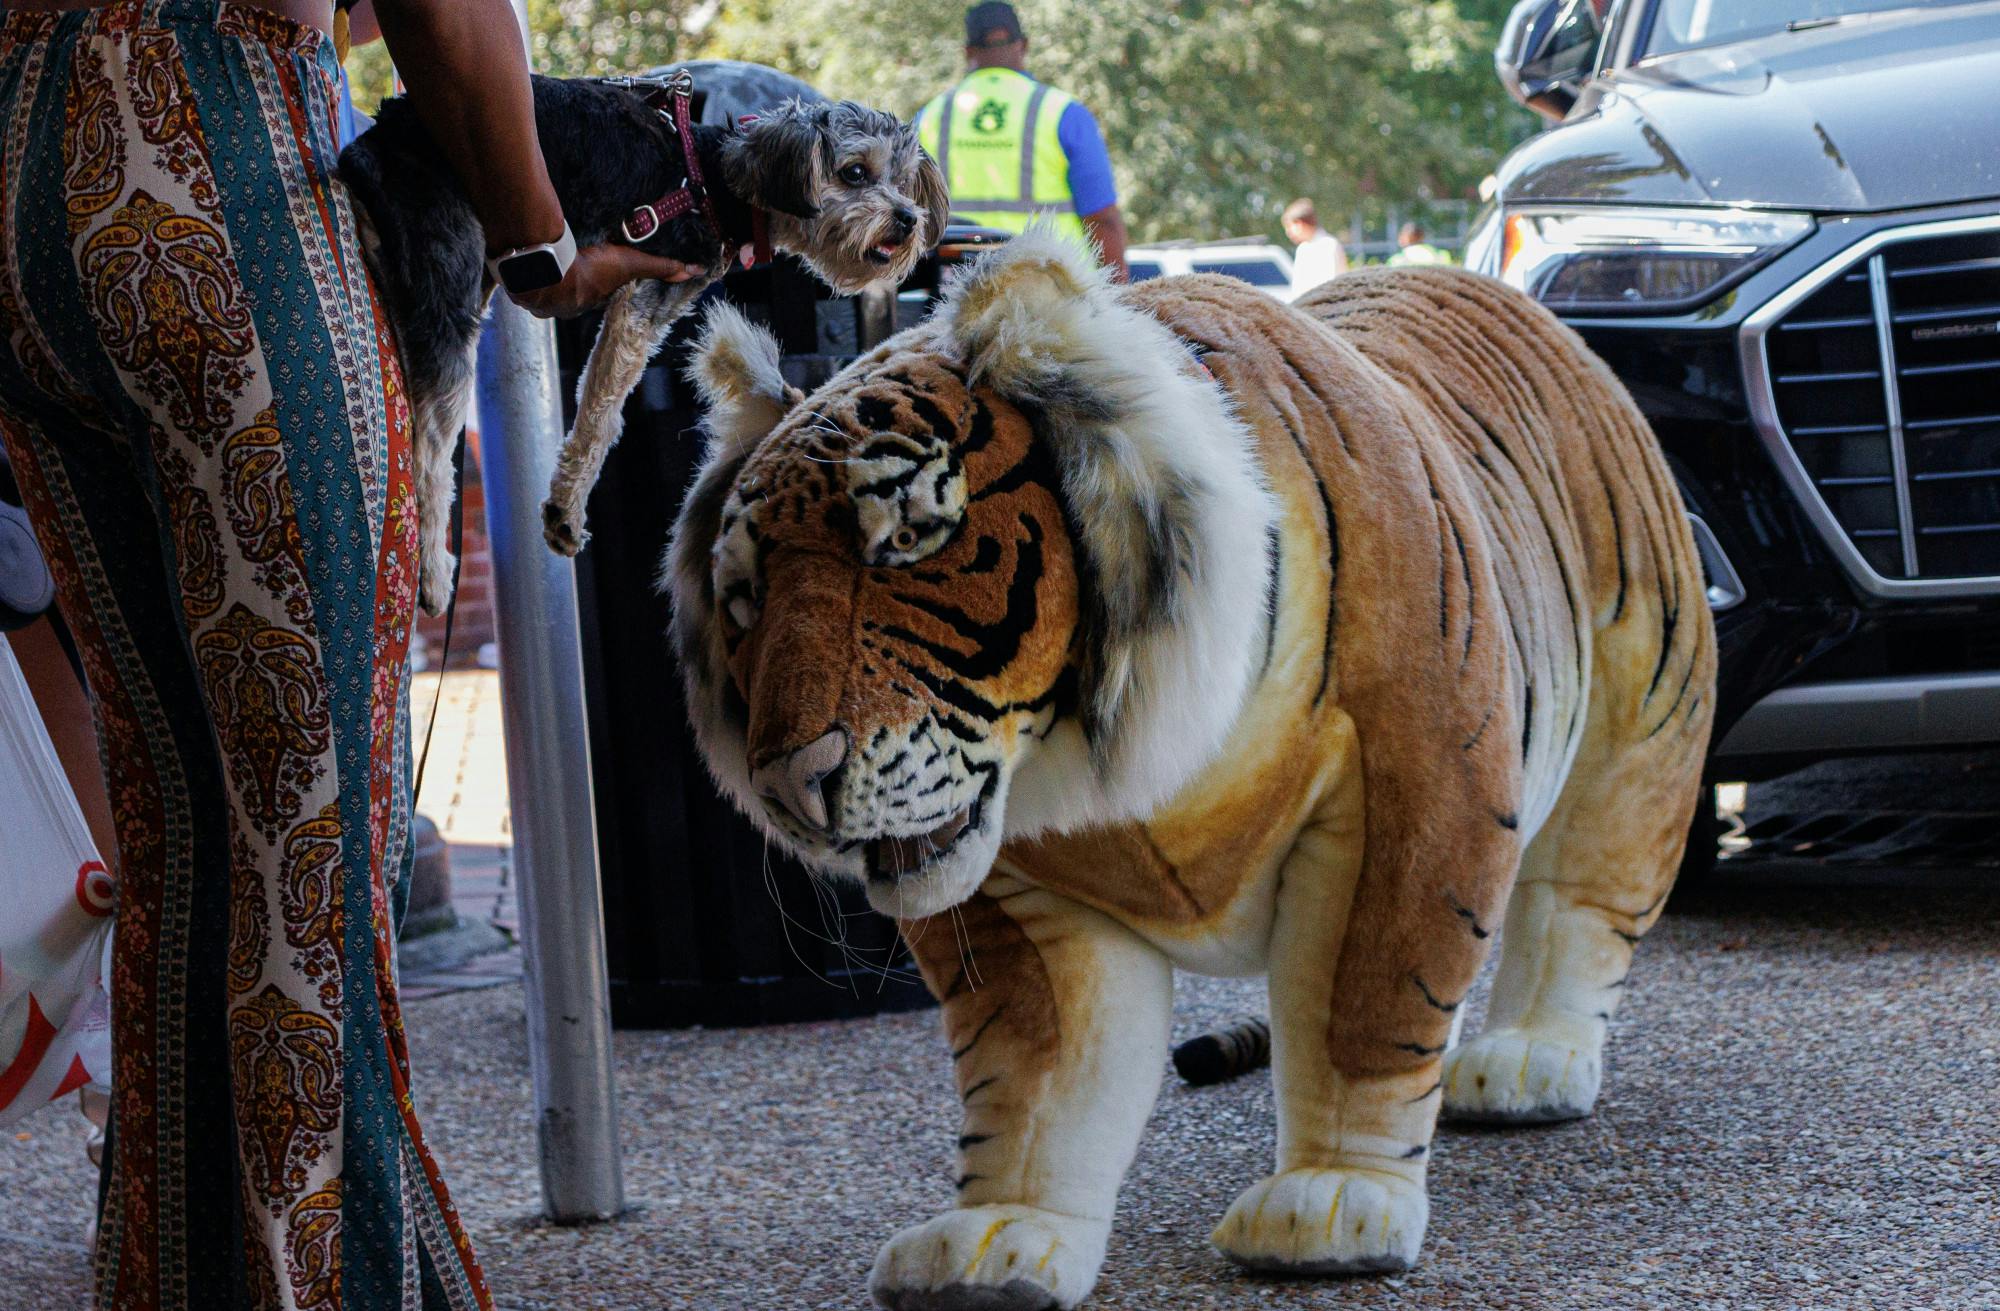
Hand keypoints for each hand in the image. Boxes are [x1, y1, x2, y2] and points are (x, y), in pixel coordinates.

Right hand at [508, 243, 706, 318]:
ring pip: (542, 288)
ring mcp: (536, 301)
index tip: (594, 266)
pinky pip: (521, 279)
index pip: (594, 292)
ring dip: (544, 275)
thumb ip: (659, 266)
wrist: (541, 267)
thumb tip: (694, 272)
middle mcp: (559, 308)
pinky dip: (523, 270)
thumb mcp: (629, 264)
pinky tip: (521, 256)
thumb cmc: (587, 270)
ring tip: (542, 258)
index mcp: (585, 302)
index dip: (596, 279)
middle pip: (568, 291)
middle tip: (567, 261)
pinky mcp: (515, 287)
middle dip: (569, 278)